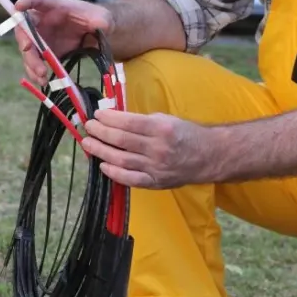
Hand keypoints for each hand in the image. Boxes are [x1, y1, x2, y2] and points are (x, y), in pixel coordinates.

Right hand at [13, 0, 113, 86]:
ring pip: (27, 50)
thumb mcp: (101, 18)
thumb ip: (101, 20)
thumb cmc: (95, 19)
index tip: (19, 6)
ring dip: (30, 63)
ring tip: (41, 76)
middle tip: (28, 52)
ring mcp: (42, 38)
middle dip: (25, 42)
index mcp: (55, 6)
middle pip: (25, 29)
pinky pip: (34, 63)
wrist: (95, 35)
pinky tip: (43, 82)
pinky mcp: (44, 54)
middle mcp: (43, 21)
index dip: (27, 1)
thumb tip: (102, 25)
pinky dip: (35, 73)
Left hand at [81, 110, 212, 188]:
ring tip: (88, 144)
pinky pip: (131, 179)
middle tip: (88, 127)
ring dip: (101, 151)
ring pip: (122, 160)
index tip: (97, 114)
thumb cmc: (186, 135)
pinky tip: (103, 165)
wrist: (209, 156)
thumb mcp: (167, 119)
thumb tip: (115, 119)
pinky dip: (115, 173)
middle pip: (121, 140)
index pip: (128, 122)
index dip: (109, 118)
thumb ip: (143, 121)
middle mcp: (157, 148)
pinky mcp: (155, 182)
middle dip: (101, 132)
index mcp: (161, 128)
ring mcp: (156, 167)